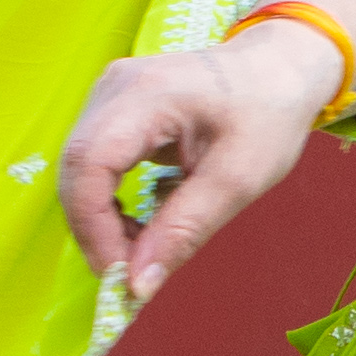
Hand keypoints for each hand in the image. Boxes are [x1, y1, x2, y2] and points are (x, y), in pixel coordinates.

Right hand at [54, 8, 343, 302]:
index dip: (93, 226)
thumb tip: (138, 285)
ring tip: (142, 248)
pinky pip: (92, 164)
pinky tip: (139, 223)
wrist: (278, 69)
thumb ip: (185, 230)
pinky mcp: (112, 108)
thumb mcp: (238, 179)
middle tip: (131, 274)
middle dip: (95, 229)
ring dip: (101, 219)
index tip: (119, 276)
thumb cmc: (268, 114)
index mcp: (149, 92)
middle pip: (76, 167)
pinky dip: (108, 203)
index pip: (90, 162)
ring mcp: (109, 93)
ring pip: (79, 170)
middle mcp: (117, 86)